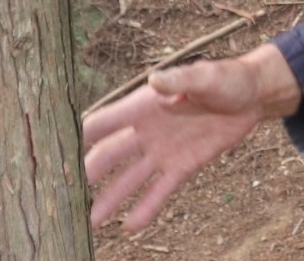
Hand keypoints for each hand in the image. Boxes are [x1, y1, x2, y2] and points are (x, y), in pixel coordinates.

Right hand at [82, 41, 303, 231]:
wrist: (252, 98)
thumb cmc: (226, 79)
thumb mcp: (206, 76)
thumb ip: (181, 81)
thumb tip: (155, 81)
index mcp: (145, 105)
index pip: (104, 122)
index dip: (79, 135)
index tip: (51, 152)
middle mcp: (146, 131)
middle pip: (109, 155)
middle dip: (86, 173)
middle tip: (63, 195)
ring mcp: (162, 151)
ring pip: (129, 179)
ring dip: (110, 198)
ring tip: (90, 221)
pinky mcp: (181, 167)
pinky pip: (159, 190)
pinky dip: (145, 208)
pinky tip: (129, 227)